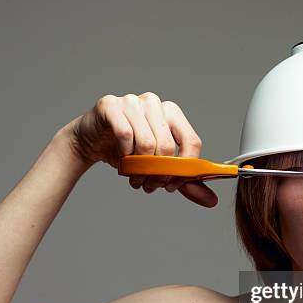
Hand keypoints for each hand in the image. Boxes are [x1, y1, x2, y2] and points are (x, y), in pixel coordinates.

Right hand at [59, 92, 217, 207]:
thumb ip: (183, 181)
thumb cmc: (127, 150)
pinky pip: (124, 135)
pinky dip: (123, 154)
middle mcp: (154, 103)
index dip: (184, 169)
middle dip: (158, 173)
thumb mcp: (158, 167)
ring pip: (146, 143)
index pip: (192, 142)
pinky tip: (121, 156)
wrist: (91, 142)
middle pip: (168, 147)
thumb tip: (210, 201)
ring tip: (134, 175)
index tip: (172, 184)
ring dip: (139, 168)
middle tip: (148, 183)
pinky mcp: (111, 105)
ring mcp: (132, 101)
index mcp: (172, 112)